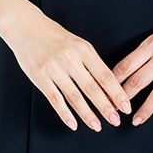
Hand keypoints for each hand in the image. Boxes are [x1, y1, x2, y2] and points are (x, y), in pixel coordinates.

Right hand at [4, 5, 131, 131]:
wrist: (26, 26)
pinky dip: (65, 114)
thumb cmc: (54, 35)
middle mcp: (71, 59)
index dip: (117, 92)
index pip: (105, 75)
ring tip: (97, 126)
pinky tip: (73, 124)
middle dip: (106, 107)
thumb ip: (90, 61)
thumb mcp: (77, 43)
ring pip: (75, 97)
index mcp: (84, 49)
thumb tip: (107, 84)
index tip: (126, 105)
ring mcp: (55, 69)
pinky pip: (55, 99)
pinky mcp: (40, 77)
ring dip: (88, 114)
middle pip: (93, 88)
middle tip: (116, 121)